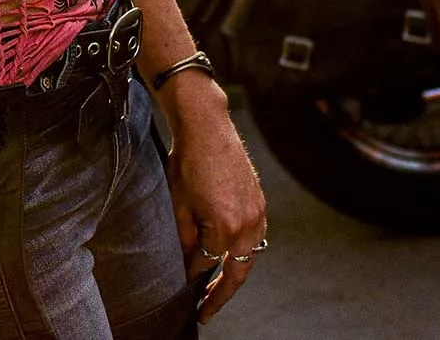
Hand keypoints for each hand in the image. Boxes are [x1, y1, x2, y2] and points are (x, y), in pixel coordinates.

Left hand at [168, 83, 267, 322]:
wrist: (208, 128)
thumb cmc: (188, 163)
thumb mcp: (179, 206)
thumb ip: (186, 241)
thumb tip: (190, 264)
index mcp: (224, 226)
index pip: (207, 265)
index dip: (192, 277)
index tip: (183, 288)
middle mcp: (247, 222)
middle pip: (237, 271)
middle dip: (221, 295)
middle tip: (206, 312)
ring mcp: (258, 211)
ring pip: (251, 257)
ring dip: (236, 275)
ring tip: (220, 290)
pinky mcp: (260, 201)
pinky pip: (257, 237)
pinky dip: (246, 252)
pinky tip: (234, 257)